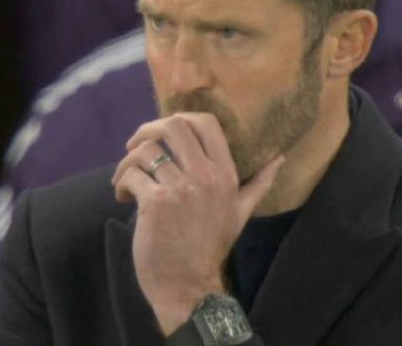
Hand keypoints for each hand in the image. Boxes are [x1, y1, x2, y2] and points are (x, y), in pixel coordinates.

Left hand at [112, 112, 283, 334]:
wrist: (189, 284)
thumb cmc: (211, 246)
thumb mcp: (241, 213)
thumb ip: (259, 183)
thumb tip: (280, 158)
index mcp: (225, 173)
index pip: (206, 123)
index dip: (180, 118)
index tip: (164, 133)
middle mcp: (205, 175)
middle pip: (173, 126)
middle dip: (147, 131)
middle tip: (135, 147)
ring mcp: (179, 188)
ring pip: (145, 150)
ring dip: (128, 162)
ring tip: (126, 178)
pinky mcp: (155, 202)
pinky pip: (131, 174)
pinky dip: (121, 182)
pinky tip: (122, 197)